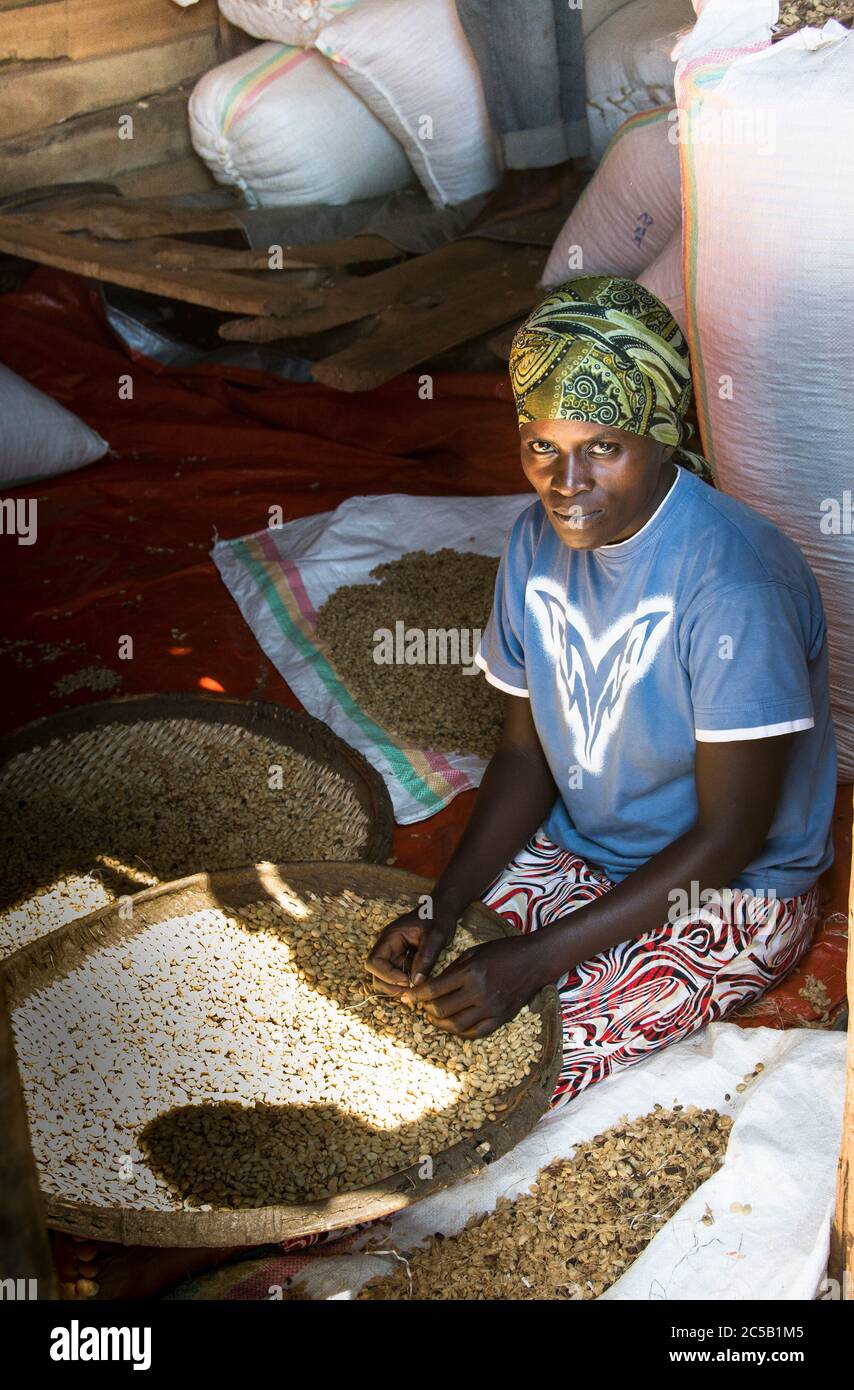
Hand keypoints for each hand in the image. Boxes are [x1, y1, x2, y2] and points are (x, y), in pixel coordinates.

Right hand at [366, 907, 456, 997]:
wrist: (444, 909)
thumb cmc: (439, 918)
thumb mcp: (436, 937)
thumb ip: (425, 959)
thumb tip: (416, 983)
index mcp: (390, 937)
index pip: (374, 962)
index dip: (387, 975)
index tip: (407, 981)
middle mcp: (388, 946)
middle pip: (376, 973)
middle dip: (390, 985)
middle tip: (410, 992)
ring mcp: (394, 953)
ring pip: (386, 977)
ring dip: (397, 986)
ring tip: (416, 989)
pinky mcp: (403, 959)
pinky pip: (398, 975)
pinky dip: (406, 983)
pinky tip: (420, 984)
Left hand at [399, 935, 542, 1037]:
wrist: (534, 961)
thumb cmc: (502, 951)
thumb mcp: (473, 952)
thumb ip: (451, 970)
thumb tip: (431, 986)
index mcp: (471, 972)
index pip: (434, 989)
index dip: (416, 995)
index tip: (407, 997)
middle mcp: (480, 993)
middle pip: (442, 1010)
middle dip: (426, 1009)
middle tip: (421, 1006)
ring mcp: (491, 1008)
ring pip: (456, 1025)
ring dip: (439, 1023)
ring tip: (434, 1016)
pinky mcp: (501, 1018)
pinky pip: (474, 1032)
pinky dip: (459, 1031)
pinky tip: (452, 1024)